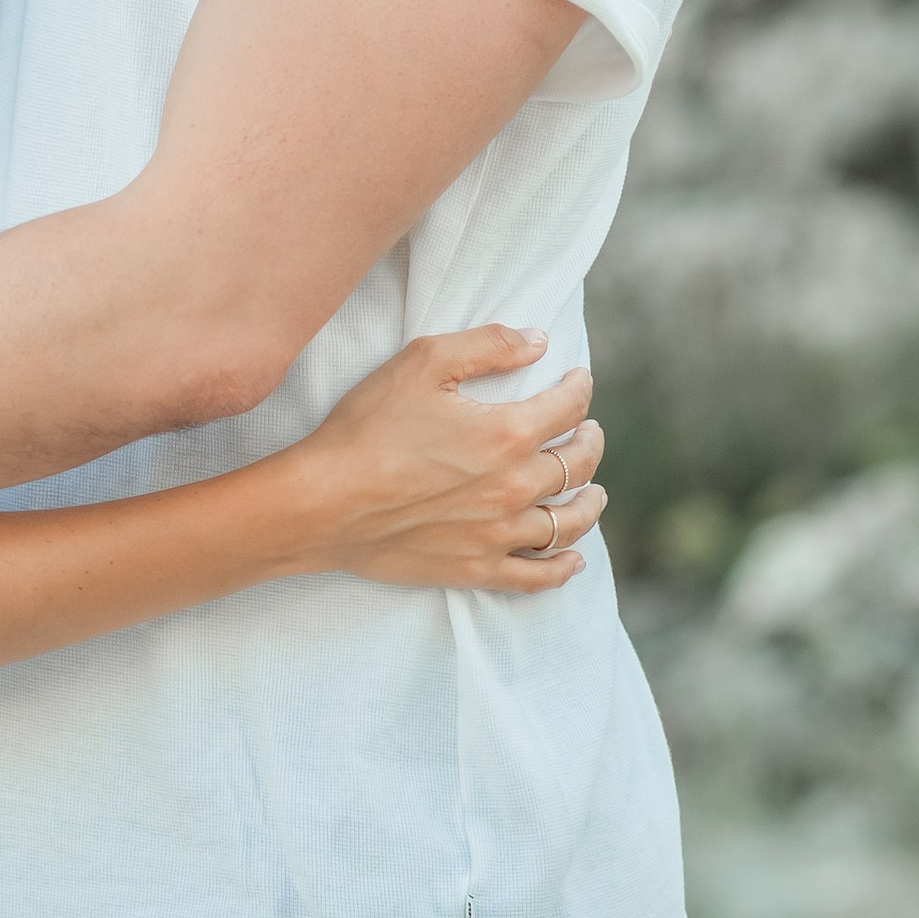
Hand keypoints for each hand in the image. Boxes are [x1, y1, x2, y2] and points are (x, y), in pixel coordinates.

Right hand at [283, 329, 602, 595]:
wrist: (324, 502)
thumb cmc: (367, 428)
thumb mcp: (422, 362)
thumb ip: (488, 345)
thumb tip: (540, 342)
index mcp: (508, 434)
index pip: (568, 407)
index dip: (579, 389)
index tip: (578, 381)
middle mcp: (515, 487)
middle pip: (577, 465)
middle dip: (589, 443)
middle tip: (589, 433)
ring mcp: (498, 533)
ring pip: (567, 523)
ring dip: (589, 503)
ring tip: (594, 492)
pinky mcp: (476, 568)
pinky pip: (536, 575)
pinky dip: (562, 568)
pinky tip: (573, 560)